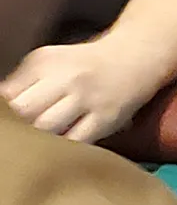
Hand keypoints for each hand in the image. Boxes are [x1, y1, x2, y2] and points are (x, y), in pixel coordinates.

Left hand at [0, 41, 164, 141]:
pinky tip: (60, 148)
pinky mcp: (106, 118)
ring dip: (37, 139)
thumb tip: (0, 108)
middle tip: (20, 136)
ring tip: (38, 143)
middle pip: (24, 111)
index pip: (7, 95)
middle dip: (17, 127)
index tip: (7, 124)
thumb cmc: (84, 66)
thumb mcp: (49, 62)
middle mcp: (67, 77)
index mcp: (44, 62)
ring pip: (46, 129)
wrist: (136, 56)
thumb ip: (21, 84)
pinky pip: (75, 142)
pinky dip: (62, 148)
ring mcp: (88, 98)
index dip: (4, 114)